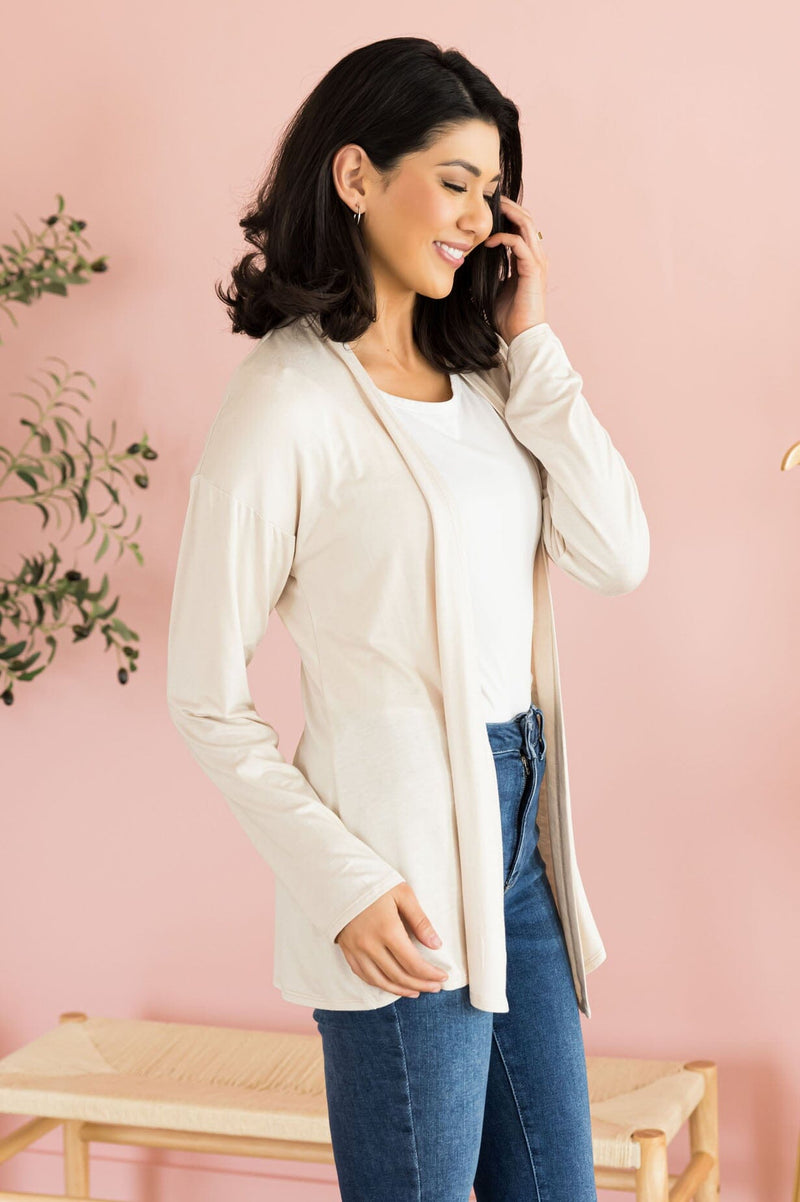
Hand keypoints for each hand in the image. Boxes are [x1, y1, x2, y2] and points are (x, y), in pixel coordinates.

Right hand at [334, 881, 449, 997]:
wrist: (340, 879)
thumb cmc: (375, 883)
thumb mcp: (403, 894)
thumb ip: (420, 920)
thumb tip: (436, 944)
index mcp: (387, 930)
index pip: (413, 963)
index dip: (430, 974)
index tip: (443, 976)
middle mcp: (370, 945)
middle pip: (399, 975)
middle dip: (421, 984)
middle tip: (435, 987)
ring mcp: (356, 950)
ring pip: (381, 981)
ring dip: (401, 989)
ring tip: (417, 990)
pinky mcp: (347, 950)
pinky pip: (364, 975)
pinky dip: (380, 984)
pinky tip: (392, 984)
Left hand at [484, 195, 548, 345]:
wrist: (521, 336)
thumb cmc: (509, 317)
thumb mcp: (494, 288)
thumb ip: (489, 272)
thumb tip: (469, 263)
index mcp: (527, 259)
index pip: (520, 227)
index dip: (506, 214)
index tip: (487, 207)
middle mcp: (535, 256)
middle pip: (526, 219)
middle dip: (509, 206)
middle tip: (490, 198)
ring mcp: (536, 262)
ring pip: (526, 225)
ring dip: (509, 213)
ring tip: (492, 207)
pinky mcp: (533, 270)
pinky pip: (519, 243)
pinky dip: (504, 238)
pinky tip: (488, 241)